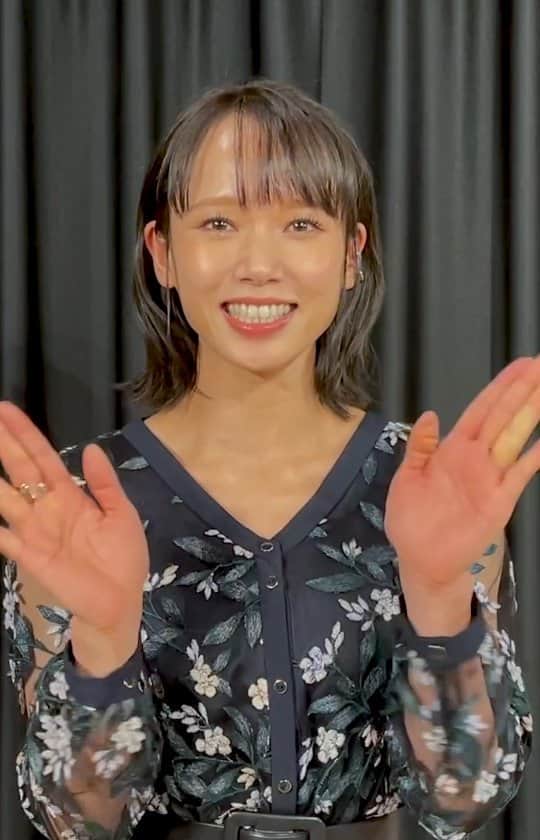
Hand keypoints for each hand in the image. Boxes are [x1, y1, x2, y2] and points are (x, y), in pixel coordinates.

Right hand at [0, 401, 148, 635]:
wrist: (121, 601)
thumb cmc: (123, 558)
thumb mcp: (121, 514)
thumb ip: (105, 483)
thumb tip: (91, 448)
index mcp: (71, 495)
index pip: (43, 457)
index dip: (26, 434)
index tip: (6, 411)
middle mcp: (47, 508)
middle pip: (20, 470)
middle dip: (4, 444)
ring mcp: (35, 531)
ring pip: (6, 498)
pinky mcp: (31, 556)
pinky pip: (4, 538)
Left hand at [384, 356, 539, 594]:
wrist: (419, 559)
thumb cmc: (411, 519)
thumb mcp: (407, 477)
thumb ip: (420, 446)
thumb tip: (430, 415)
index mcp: (453, 449)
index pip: (481, 410)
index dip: (500, 387)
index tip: (520, 365)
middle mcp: (476, 458)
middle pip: (503, 415)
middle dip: (522, 389)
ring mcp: (490, 477)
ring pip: (514, 436)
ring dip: (531, 412)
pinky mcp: (499, 501)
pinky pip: (519, 474)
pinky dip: (533, 458)